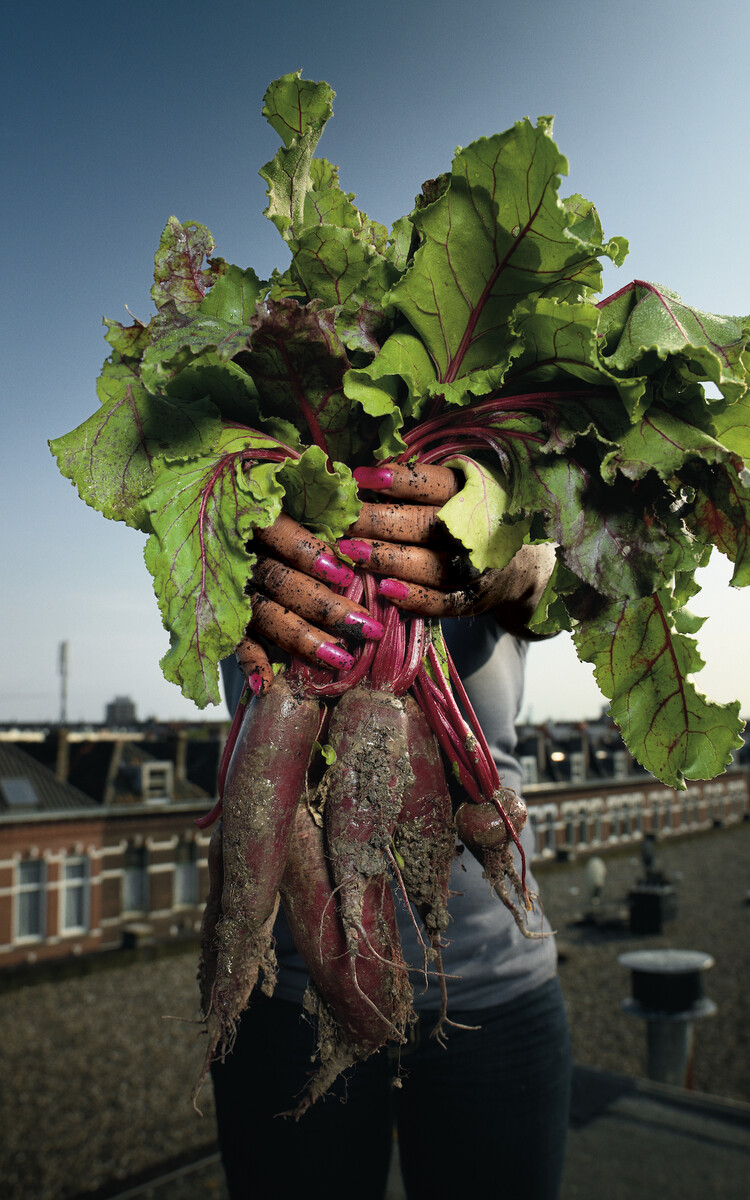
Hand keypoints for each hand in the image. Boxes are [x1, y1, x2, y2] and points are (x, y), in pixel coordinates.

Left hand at [343, 463, 555, 631]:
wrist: (526, 565)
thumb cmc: (477, 518)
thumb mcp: (464, 492)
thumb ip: (423, 486)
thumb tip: (363, 479)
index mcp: (478, 494)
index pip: (437, 484)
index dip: (399, 481)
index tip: (360, 477)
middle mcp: (480, 531)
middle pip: (426, 525)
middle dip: (379, 521)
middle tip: (342, 519)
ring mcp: (479, 569)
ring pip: (432, 566)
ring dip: (388, 559)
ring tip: (351, 551)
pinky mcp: (474, 600)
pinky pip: (442, 603)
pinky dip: (414, 598)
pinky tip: (384, 590)